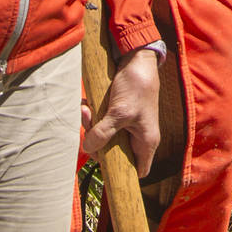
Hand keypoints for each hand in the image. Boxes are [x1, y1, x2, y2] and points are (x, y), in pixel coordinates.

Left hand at [85, 47, 161, 176]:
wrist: (137, 57)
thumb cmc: (137, 85)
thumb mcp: (119, 112)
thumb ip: (103, 133)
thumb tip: (87, 148)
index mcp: (146, 140)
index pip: (138, 170)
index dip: (122, 173)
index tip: (103, 165)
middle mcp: (138, 136)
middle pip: (114, 153)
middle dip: (97, 142)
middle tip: (88, 127)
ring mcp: (127, 125)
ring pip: (104, 137)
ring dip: (91, 125)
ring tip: (85, 109)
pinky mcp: (117, 114)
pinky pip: (102, 122)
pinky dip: (92, 116)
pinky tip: (86, 104)